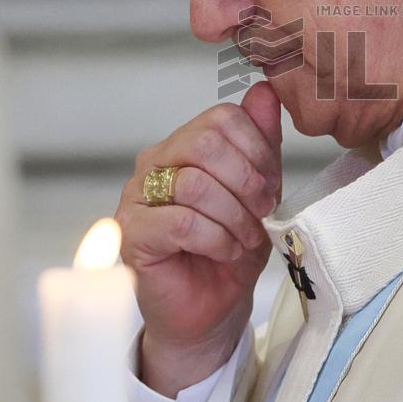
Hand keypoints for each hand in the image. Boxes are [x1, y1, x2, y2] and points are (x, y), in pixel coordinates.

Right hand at [117, 81, 281, 395]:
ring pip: (194, 184)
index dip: (257, 149)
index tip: (271, 184)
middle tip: (262, 211)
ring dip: (234, 215)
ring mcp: (136, 198)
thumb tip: (263, 91)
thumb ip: (261, 142)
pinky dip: (216, 238)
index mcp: (183, 145)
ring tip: (246, 238)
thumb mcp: (259, 191)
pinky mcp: (131, 234)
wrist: (211, 310)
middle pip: (205, 144)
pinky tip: (226, 251)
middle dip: (247, 180)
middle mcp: (154, 164)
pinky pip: (180, 222)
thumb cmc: (231, 249)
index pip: (222, 118)